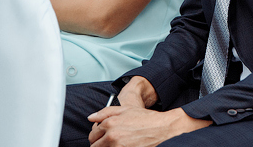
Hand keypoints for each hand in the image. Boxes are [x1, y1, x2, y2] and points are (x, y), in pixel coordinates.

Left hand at [87, 107, 207, 146]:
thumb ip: (105, 112)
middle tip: (108, 140)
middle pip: (94, 146)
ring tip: (115, 143)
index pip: (92, 134)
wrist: (161, 127)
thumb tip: (91, 117)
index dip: (96, 135)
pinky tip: (121, 145)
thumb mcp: (125, 109)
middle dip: (98, 143)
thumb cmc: (145, 118)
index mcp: (110, 123)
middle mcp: (111, 136)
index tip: (101, 135)